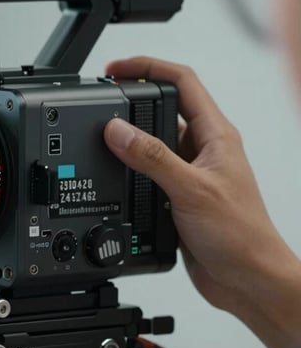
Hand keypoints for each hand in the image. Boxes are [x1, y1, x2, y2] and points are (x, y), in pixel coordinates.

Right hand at [103, 56, 300, 347]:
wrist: (248, 280)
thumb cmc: (241, 235)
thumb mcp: (191, 190)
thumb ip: (152, 157)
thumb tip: (116, 130)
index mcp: (216, 135)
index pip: (182, 81)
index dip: (148, 67)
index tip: (115, 70)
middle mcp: (203, 149)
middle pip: (163, 108)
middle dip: (131, 100)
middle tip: (100, 100)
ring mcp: (189, 172)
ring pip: (152, 142)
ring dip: (127, 138)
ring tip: (99, 136)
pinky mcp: (177, 196)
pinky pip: (147, 172)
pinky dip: (127, 169)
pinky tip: (113, 175)